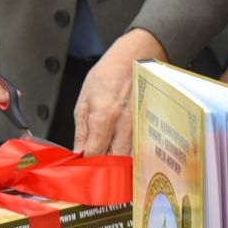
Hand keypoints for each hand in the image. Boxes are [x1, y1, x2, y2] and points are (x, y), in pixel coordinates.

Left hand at [74, 28, 165, 156]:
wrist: (135, 59)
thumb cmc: (109, 75)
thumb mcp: (85, 100)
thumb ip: (82, 131)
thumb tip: (78, 153)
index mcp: (104, 117)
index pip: (95, 154)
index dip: (87, 164)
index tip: (83, 167)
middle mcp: (124, 125)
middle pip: (114, 162)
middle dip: (104, 169)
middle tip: (95, 168)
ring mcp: (139, 127)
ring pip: (129, 158)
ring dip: (117, 163)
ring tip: (108, 160)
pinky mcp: (149, 127)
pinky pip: (139, 149)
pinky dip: (130, 154)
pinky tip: (123, 151)